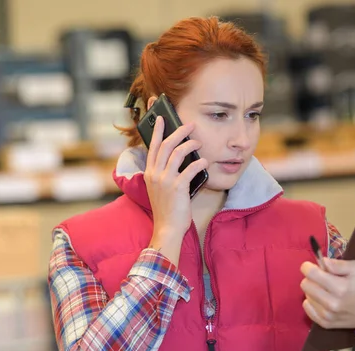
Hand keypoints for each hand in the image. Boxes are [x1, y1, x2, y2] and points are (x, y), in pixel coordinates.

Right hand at [145, 116, 207, 261]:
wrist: (167, 228)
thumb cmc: (167, 209)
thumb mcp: (160, 189)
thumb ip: (165, 174)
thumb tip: (179, 158)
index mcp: (150, 174)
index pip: (152, 147)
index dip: (157, 131)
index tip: (161, 118)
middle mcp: (155, 175)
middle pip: (165, 145)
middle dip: (178, 132)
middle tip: (190, 125)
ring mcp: (165, 180)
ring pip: (177, 153)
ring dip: (190, 145)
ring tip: (199, 142)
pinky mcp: (177, 187)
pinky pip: (190, 169)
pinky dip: (199, 163)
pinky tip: (205, 161)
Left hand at [300, 258, 354, 345]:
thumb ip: (338, 263)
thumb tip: (322, 261)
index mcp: (340, 287)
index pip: (311, 274)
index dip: (307, 267)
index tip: (310, 266)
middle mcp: (332, 303)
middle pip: (305, 284)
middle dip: (311, 278)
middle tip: (321, 278)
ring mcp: (327, 316)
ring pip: (306, 295)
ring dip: (313, 290)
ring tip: (326, 290)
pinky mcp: (324, 324)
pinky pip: (307, 307)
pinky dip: (312, 301)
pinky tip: (322, 299)